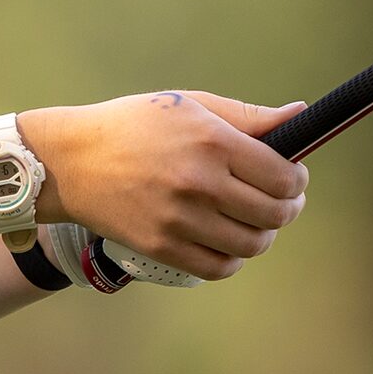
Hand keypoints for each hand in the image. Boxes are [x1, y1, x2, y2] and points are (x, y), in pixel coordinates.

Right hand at [20, 93, 309, 282]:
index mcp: (212, 142)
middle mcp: (199, 182)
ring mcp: (179, 219)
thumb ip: (249, 116)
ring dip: (264, 236)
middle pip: (274, 214)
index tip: (292, 178)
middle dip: (288, 209)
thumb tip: (301, 116)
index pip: (283, 177)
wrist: (71, 161)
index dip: (297, 181)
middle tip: (282, 202)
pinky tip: (231, 243)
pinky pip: (218, 267)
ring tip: (257, 222)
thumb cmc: (135, 126)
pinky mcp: (161, 246)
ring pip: (251, 245)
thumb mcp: (191, 105)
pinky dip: (234, 259)